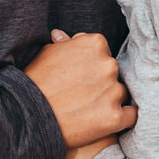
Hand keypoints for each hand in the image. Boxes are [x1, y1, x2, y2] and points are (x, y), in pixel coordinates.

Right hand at [24, 29, 134, 148]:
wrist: (27, 115)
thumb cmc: (35, 82)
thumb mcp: (47, 54)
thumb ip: (64, 45)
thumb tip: (63, 36)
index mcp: (95, 44)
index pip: (103, 53)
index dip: (92, 67)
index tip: (81, 77)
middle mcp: (108, 64)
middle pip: (113, 73)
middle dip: (101, 83)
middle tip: (82, 95)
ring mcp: (113, 91)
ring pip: (120, 94)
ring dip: (109, 101)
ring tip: (86, 110)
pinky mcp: (114, 117)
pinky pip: (130, 116)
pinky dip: (121, 119)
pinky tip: (106, 122)